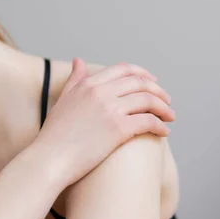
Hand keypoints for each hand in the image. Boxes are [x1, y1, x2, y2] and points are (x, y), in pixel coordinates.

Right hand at [34, 58, 174, 187]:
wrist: (49, 158)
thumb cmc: (54, 134)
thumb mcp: (63, 99)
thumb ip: (74, 79)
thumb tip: (79, 60)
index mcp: (88, 84)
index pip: (123, 70)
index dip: (142, 74)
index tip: (152, 82)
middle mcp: (100, 92)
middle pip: (139, 82)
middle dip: (158, 90)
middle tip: (166, 101)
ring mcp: (110, 109)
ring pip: (148, 99)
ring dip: (164, 108)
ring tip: (170, 117)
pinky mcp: (118, 128)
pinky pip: (148, 121)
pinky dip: (160, 125)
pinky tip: (164, 131)